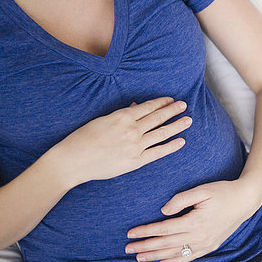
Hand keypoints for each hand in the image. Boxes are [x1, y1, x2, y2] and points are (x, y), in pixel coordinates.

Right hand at [47, 97, 191, 187]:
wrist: (73, 161)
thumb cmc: (83, 138)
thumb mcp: (103, 120)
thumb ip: (122, 114)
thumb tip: (136, 107)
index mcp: (122, 116)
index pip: (148, 107)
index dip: (161, 102)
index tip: (170, 99)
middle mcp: (132, 130)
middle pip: (158, 117)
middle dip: (173, 110)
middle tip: (184, 105)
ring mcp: (135, 146)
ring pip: (162, 133)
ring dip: (177, 125)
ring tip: (188, 120)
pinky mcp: (135, 161)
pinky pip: (158, 152)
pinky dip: (171, 146)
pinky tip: (181, 141)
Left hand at [124, 179, 261, 261]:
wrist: (245, 201)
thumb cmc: (223, 191)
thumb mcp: (202, 190)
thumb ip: (181, 199)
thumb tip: (163, 211)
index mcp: (196, 221)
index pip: (164, 229)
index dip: (146, 231)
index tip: (131, 233)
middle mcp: (200, 236)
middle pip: (166, 244)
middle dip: (145, 247)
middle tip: (128, 248)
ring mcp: (206, 243)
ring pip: (176, 253)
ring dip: (156, 256)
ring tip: (139, 257)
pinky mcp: (210, 246)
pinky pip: (189, 257)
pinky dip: (174, 261)